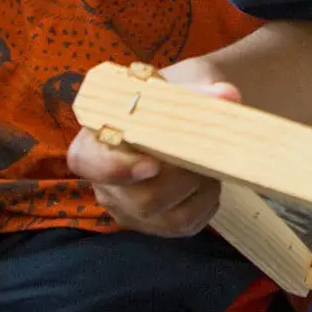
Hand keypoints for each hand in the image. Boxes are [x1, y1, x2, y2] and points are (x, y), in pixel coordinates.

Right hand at [68, 60, 234, 237]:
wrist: (183, 117)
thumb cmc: (169, 99)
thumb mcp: (179, 84)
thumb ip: (198, 90)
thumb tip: (225, 95)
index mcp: (95, 140)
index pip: (85, 162)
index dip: (115, 168)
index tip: (153, 164)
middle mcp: (105, 181)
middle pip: (137, 199)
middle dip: (180, 181)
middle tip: (204, 159)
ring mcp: (128, 207)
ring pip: (164, 217)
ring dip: (197, 194)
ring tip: (212, 168)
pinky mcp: (153, 224)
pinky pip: (181, 227)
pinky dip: (205, 206)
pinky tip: (212, 184)